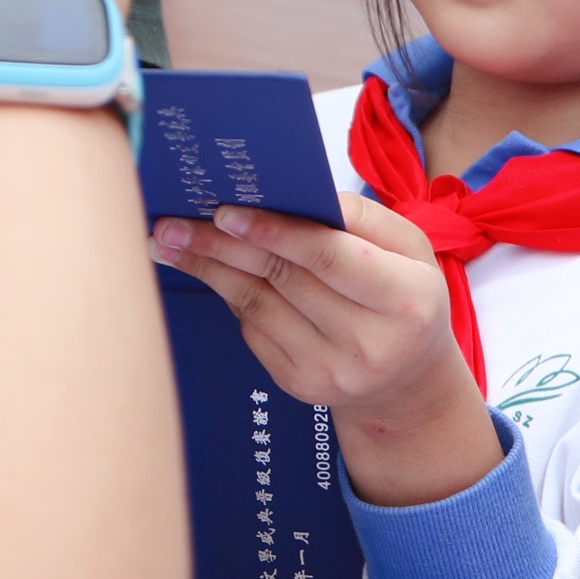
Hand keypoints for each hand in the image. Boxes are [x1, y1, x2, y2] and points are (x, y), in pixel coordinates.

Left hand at [147, 193, 502, 506]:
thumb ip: (357, 215)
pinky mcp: (301, 385)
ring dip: (209, 269)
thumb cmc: (406, 295)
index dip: (273, 232)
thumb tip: (290, 195)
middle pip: (281, 280)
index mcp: (405, 299)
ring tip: (170, 241)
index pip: (327, 257)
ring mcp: (331, 372)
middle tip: (172, 222)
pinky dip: (231, 295)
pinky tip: (210, 271)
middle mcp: (368, 343)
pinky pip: (253, 329)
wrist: (408, 381)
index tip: (224, 212)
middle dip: (221, 246)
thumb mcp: (409, 247)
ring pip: (256, 305)